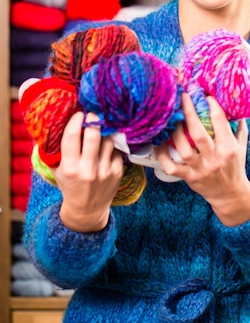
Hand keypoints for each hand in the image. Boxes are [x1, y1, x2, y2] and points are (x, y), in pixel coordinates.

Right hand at [54, 111, 123, 232]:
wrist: (87, 209)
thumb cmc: (70, 185)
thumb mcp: (57, 170)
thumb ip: (57, 150)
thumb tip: (59, 122)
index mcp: (70, 168)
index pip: (72, 136)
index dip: (76, 120)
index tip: (79, 113)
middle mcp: (88, 169)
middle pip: (94, 135)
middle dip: (94, 120)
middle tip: (93, 113)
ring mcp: (105, 171)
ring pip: (108, 140)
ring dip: (104, 132)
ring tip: (100, 129)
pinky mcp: (118, 172)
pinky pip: (116, 150)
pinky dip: (111, 147)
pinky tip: (106, 147)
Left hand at [156, 93, 249, 225]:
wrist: (230, 194)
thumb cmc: (235, 165)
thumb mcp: (241, 145)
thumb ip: (238, 126)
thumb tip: (235, 104)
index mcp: (228, 147)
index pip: (219, 121)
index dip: (211, 105)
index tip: (204, 94)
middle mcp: (214, 158)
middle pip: (198, 133)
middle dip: (189, 112)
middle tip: (183, 97)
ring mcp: (200, 169)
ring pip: (183, 148)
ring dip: (175, 131)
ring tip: (171, 117)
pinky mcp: (189, 178)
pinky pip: (171, 166)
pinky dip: (163, 155)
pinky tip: (159, 142)